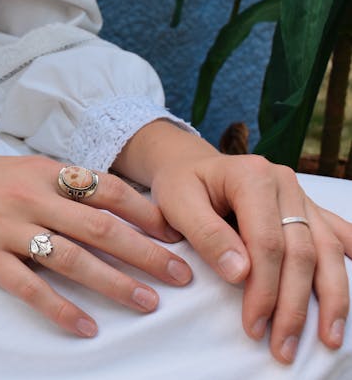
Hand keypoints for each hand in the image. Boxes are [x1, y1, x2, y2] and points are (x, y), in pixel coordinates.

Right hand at [0, 153, 191, 336]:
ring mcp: (7, 227)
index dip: (146, 213)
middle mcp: (31, 196)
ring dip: (115, 283)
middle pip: (101, 227)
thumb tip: (103, 205)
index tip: (176, 233)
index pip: (108, 189)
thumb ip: (56, 184)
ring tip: (147, 304)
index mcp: (43, 171)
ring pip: (73, 258)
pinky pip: (30, 287)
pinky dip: (60, 309)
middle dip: (147, 253)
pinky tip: (85, 328)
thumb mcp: (16, 169)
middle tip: (182, 275)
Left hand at [115, 120, 351, 363]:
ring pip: (327, 250)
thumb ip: (205, 234)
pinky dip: (348, 263)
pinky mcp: (307, 208)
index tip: (253, 324)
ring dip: (331, 298)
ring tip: (327, 338)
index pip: (268, 241)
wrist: (190, 166)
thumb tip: (240, 273)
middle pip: (302, 251)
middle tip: (282, 346)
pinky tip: (351, 294)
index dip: (264, 287)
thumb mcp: (176, 202)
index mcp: (252, 177)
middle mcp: (285, 183)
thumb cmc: (180, 184)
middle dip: (294, 304)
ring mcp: (301, 195)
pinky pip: (337, 235)